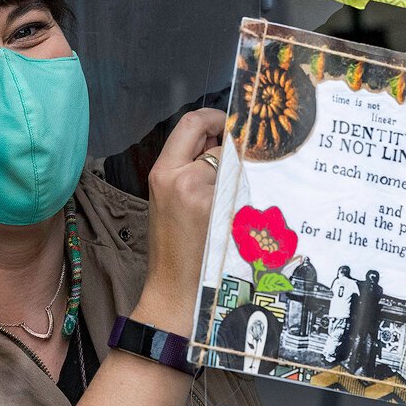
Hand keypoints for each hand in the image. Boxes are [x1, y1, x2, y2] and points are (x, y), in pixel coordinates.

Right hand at [132, 108, 225, 331]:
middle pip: (218, 143)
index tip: (226, 123)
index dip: (213, 117)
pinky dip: (244, 200)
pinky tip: (233, 220)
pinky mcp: (224, 213)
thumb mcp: (167, 197)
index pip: (190, 123)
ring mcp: (204, 196)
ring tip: (223, 208)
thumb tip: (219, 140)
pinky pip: (243, 191)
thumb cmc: (173, 244)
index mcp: (162, 172)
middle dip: (229, 152)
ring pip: (235, 169)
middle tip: (231, 170)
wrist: (175, 288)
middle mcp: (180, 178)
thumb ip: (187, 165)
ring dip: (237, 181)